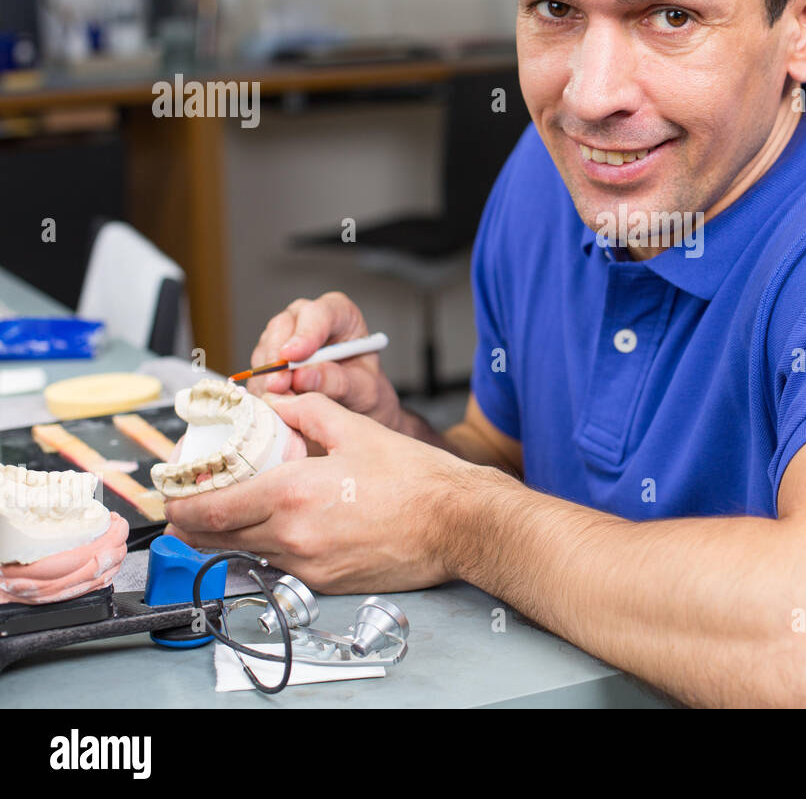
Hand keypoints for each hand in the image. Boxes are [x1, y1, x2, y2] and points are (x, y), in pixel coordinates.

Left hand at [164, 393, 482, 593]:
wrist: (456, 523)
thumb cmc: (416, 480)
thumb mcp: (357, 430)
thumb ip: (309, 410)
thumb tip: (280, 401)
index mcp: (293, 492)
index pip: (212, 507)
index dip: (181, 503)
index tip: (171, 495)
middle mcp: (293, 535)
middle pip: (218, 538)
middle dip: (194, 523)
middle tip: (187, 507)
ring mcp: (308, 564)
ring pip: (248, 553)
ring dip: (231, 535)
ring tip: (231, 513)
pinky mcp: (325, 582)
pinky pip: (282, 565)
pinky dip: (270, 546)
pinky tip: (282, 528)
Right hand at [247, 292, 403, 432]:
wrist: (353, 404)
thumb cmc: (363, 388)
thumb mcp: (362, 388)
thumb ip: (338, 381)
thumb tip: (304, 376)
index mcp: (340, 314)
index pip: (319, 313)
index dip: (305, 334)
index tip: (293, 356)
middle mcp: (308, 318)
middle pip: (283, 326)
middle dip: (279, 359)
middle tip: (280, 386)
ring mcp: (284, 335)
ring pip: (265, 348)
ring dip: (270, 377)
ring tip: (285, 401)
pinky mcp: (267, 356)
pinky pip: (257, 369)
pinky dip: (263, 388)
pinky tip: (277, 403)